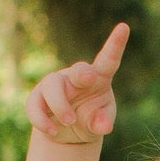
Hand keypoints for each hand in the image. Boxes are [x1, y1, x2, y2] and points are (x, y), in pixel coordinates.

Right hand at [25, 23, 128, 145]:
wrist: (69, 133)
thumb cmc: (91, 119)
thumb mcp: (100, 124)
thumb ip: (103, 123)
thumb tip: (104, 126)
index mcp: (98, 78)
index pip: (108, 61)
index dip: (115, 45)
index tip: (124, 27)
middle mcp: (75, 77)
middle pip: (77, 71)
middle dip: (82, 73)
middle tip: (89, 78)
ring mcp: (55, 85)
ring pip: (52, 87)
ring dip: (60, 106)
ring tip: (69, 122)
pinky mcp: (38, 98)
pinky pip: (35, 105)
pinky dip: (42, 120)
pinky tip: (53, 131)